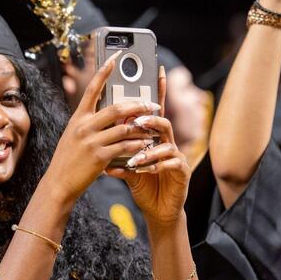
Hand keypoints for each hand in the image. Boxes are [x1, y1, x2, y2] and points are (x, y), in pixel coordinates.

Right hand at [43, 51, 161, 206]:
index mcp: (78, 118)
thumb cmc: (69, 159)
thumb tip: (114, 113)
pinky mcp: (99, 157)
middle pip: (116, 108)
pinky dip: (137, 145)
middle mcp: (84, 126)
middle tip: (153, 104)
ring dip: (142, 127)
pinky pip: (124, 147)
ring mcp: (91, 141)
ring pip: (124, 128)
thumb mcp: (74, 135)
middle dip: (137, 105)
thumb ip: (90, 123)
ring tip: (153, 127)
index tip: (116, 57)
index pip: (92, 89)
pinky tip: (145, 144)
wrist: (59, 183)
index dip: (104, 72)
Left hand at [106, 66, 190, 228]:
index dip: (157, 90)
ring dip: (149, 148)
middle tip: (137, 121)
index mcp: (153, 138)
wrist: (157, 209)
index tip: (156, 70)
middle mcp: (166, 142)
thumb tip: (99, 139)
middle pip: (161, 122)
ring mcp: (176, 155)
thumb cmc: (143, 184)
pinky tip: (145, 169)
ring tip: (136, 156)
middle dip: (150, 120)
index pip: (153, 111)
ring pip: (166, 143)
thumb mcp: (127, 166)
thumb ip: (116, 152)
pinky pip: (171, 163)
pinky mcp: (182, 171)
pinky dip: (156, 165)